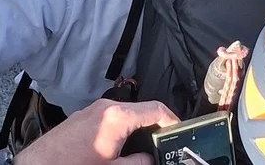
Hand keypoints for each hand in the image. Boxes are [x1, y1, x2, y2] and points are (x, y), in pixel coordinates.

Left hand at [14, 99, 178, 164]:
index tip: (181, 132)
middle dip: (155, 127)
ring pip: (127, 114)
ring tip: (146, 149)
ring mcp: (93, 109)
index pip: (156, 109)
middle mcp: (107, 106)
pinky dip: (123, 129)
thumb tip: (152, 159)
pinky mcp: (83, 117)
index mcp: (118, 116)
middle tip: (165, 145)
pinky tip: (123, 147)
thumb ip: (139, 163)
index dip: (173, 120)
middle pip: (142, 110)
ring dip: (138, 128)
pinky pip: (111, 117)